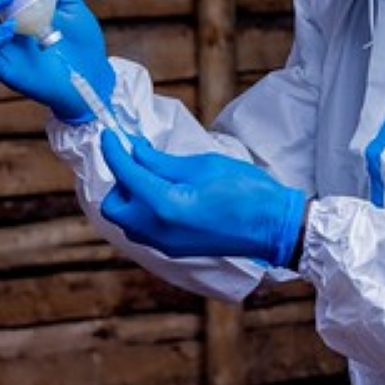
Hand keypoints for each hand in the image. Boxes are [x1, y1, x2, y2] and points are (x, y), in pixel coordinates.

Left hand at [100, 131, 307, 266]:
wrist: (273, 226)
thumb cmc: (245, 190)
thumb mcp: (201, 165)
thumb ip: (161, 162)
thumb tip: (135, 151)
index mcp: (165, 206)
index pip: (125, 175)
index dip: (114, 151)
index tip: (110, 135)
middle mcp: (158, 231)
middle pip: (113, 206)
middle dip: (118, 180)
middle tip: (135, 158)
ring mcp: (165, 245)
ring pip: (126, 221)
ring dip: (129, 196)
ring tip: (150, 174)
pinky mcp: (174, 250)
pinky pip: (143, 229)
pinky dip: (142, 210)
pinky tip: (161, 192)